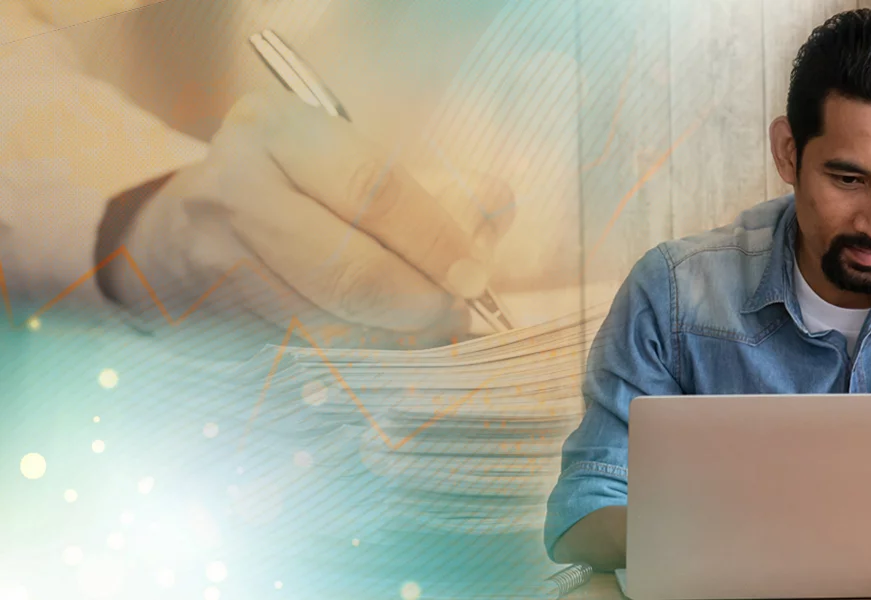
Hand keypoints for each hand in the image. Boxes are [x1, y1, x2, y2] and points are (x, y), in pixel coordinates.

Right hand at [107, 89, 515, 347]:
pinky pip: (306, 352)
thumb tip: (495, 213)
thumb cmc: (293, 187)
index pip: (373, 189)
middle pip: (348, 270)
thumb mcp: (354, 162)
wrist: (183, 229)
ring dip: (393, 339)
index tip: (474, 275)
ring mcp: (217, 263)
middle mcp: (236, 191)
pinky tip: (383, 344)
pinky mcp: (214, 322)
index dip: (433, 240)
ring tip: (427, 328)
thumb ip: (432, 185)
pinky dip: (359, 356)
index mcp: (276, 131)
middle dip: (417, 303)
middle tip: (455, 313)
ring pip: (329, 325)